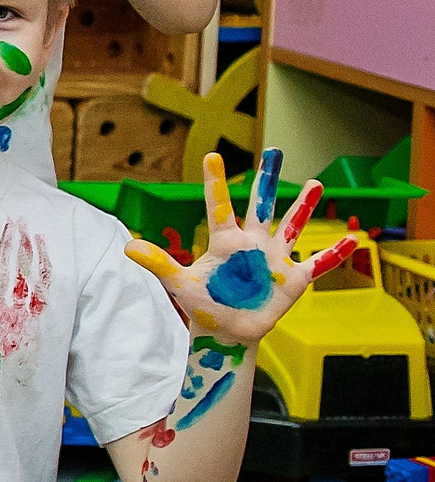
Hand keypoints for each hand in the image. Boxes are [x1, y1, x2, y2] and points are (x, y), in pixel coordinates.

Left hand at [125, 149, 355, 345]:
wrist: (226, 331)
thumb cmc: (202, 305)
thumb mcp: (179, 284)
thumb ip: (159, 262)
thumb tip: (128, 247)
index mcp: (224, 241)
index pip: (220, 205)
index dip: (216, 182)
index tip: (211, 155)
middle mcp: (251, 243)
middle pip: (261, 204)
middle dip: (268, 179)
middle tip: (275, 149)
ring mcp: (274, 259)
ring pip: (291, 225)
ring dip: (304, 206)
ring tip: (315, 183)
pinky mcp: (293, 279)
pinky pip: (318, 263)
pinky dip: (334, 253)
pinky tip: (353, 238)